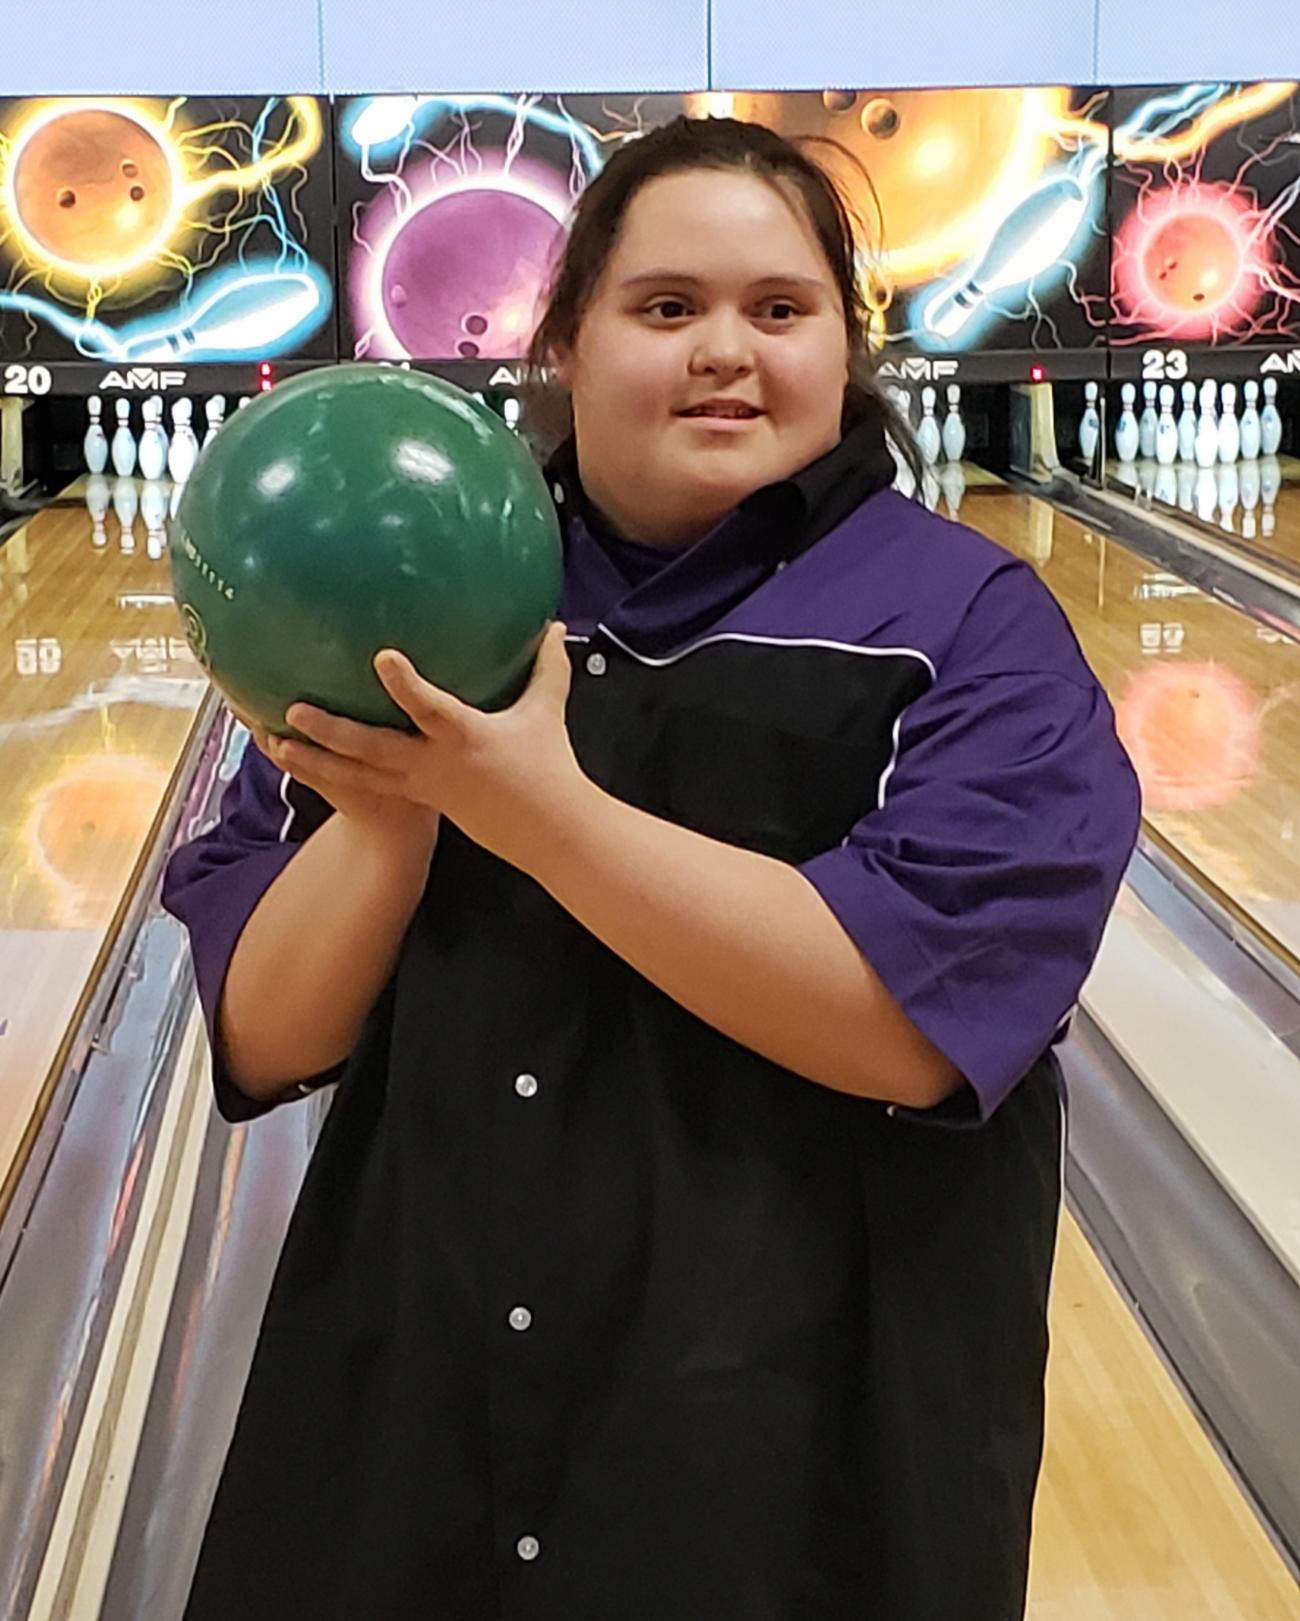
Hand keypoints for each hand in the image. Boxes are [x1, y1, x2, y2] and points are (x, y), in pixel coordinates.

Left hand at [263, 622, 588, 874]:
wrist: (543, 831)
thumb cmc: (547, 767)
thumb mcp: (547, 712)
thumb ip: (547, 666)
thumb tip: (553, 624)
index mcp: (465, 737)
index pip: (431, 710)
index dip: (406, 686)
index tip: (383, 659)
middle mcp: (434, 763)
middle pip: (374, 750)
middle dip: (333, 730)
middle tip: (296, 709)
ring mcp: (420, 785)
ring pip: (357, 775)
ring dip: (315, 760)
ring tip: (276, 743)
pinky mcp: (414, 797)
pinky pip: (364, 784)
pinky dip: (331, 772)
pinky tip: (302, 758)